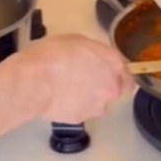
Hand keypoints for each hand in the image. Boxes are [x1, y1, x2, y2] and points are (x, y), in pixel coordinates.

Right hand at [10, 33, 134, 123]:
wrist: (33, 81)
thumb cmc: (52, 54)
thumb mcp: (75, 40)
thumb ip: (93, 52)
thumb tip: (94, 59)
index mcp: (112, 63)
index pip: (127, 75)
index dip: (117, 75)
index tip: (107, 74)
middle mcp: (111, 87)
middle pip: (114, 91)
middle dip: (102, 87)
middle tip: (83, 80)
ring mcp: (97, 106)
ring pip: (98, 104)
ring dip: (88, 98)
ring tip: (67, 90)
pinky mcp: (81, 119)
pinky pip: (81, 112)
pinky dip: (74, 108)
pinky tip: (59, 99)